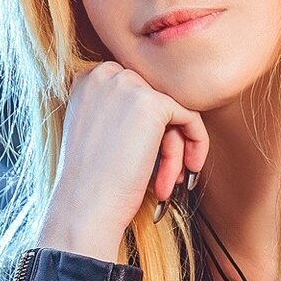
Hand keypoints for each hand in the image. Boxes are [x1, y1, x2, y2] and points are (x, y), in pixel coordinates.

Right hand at [37, 61, 210, 262]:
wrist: (84, 206)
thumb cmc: (90, 181)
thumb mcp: (97, 132)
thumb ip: (119, 110)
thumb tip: (161, 110)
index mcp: (87, 79)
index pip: (135, 92)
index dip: (146, 128)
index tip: (148, 158)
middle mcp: (104, 75)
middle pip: (155, 100)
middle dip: (163, 140)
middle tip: (164, 176)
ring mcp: (128, 86)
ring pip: (172, 111)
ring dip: (175, 150)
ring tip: (169, 183)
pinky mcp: (152, 103)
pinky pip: (189, 117)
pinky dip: (196, 143)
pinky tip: (188, 168)